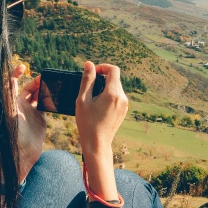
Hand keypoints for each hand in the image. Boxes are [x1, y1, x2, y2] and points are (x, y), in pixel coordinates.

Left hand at [12, 64, 46, 182]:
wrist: (22, 153)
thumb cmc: (12, 134)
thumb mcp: (10, 112)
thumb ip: (10, 96)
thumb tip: (9, 79)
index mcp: (10, 102)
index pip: (11, 83)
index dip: (15, 73)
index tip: (22, 67)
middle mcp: (19, 106)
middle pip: (28, 87)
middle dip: (36, 81)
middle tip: (45, 77)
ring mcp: (29, 112)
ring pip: (38, 95)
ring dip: (44, 89)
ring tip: (51, 85)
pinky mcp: (39, 118)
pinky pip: (45, 105)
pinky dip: (50, 99)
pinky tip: (55, 96)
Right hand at [75, 61, 127, 200]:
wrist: (97, 143)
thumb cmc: (87, 122)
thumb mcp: (83, 99)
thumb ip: (87, 80)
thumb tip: (89, 64)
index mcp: (113, 93)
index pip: (114, 70)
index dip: (103, 67)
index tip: (93, 73)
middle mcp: (122, 98)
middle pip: (115, 79)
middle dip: (103, 78)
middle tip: (89, 88)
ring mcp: (125, 105)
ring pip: (116, 88)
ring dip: (105, 87)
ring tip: (93, 99)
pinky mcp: (124, 111)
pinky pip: (117, 97)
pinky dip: (109, 96)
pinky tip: (99, 107)